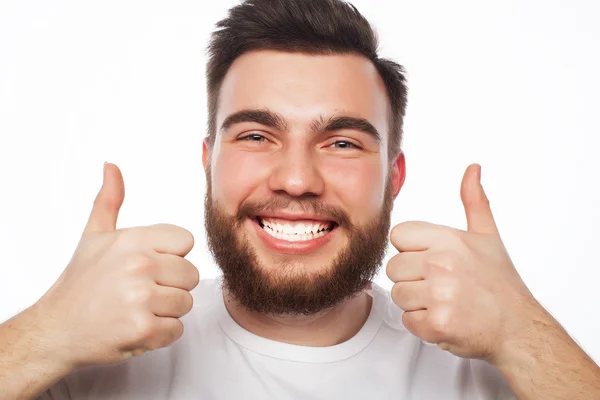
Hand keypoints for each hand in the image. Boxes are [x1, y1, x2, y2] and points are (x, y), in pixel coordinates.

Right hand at [36, 162, 199, 367]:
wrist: (56, 329)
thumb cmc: (80, 282)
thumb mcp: (94, 236)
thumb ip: (109, 200)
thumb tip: (111, 166)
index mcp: (132, 240)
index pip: (186, 241)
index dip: (170, 256)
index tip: (148, 266)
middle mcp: (138, 265)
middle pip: (191, 274)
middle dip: (170, 286)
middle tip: (140, 292)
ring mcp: (141, 298)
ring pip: (186, 302)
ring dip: (165, 311)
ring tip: (136, 309)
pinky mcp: (143, 329)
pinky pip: (177, 329)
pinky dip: (160, 334)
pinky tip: (136, 327)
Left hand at [386, 164, 539, 361]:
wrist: (517, 327)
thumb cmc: (499, 283)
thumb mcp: (488, 236)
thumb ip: (474, 201)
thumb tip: (473, 168)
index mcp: (449, 239)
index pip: (398, 236)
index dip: (412, 250)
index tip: (432, 261)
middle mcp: (442, 263)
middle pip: (393, 267)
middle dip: (412, 279)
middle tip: (440, 285)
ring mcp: (439, 294)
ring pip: (398, 294)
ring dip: (416, 303)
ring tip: (443, 302)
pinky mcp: (436, 323)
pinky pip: (407, 319)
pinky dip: (423, 324)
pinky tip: (445, 318)